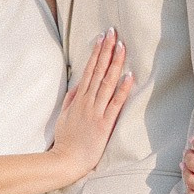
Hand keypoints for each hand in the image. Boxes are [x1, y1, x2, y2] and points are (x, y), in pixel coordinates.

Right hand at [48, 30, 132, 184]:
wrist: (66, 160)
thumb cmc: (65, 141)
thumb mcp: (64, 117)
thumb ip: (71, 100)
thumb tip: (78, 85)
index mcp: (78, 99)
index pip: (89, 71)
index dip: (96, 53)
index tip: (102, 38)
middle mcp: (87, 101)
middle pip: (98, 71)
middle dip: (106, 50)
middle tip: (114, 32)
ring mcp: (96, 111)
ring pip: (107, 82)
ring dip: (115, 63)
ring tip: (121, 46)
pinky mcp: (104, 124)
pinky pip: (115, 103)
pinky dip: (122, 89)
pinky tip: (129, 76)